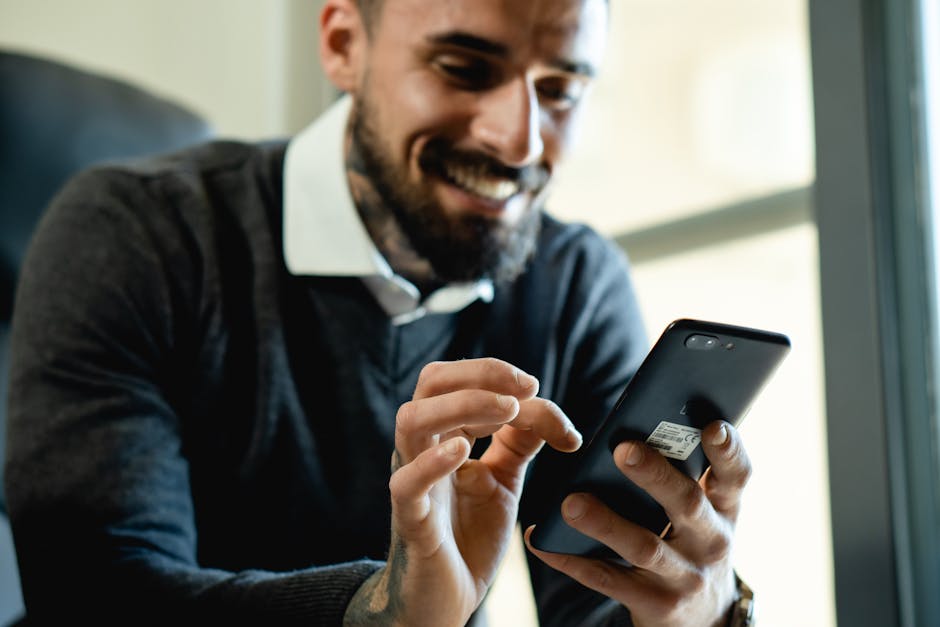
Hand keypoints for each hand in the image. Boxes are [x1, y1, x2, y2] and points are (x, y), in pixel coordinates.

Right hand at [344, 358, 581, 626]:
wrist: (447, 601)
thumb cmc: (468, 537)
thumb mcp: (502, 482)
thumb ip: (519, 444)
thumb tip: (546, 409)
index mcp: (444, 434)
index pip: (460, 379)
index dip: (501, 375)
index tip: (539, 391)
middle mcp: (422, 448)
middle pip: (431, 383)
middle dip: (480, 374)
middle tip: (525, 388)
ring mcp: (412, 481)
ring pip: (412, 420)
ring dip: (462, 405)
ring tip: (506, 410)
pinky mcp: (411, 521)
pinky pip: (406, 484)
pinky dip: (432, 462)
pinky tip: (463, 452)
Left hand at [525, 420, 749, 626]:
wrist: (705, 618)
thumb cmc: (693, 541)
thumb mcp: (706, 513)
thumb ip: (685, 473)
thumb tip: (641, 423)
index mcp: (723, 508)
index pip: (736, 475)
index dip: (728, 450)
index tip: (713, 425)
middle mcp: (712, 541)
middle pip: (687, 503)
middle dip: (655, 476)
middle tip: (622, 450)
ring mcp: (686, 576)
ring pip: (644, 546)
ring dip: (605, 523)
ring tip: (571, 503)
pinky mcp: (657, 605)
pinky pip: (608, 579)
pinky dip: (572, 560)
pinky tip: (542, 541)